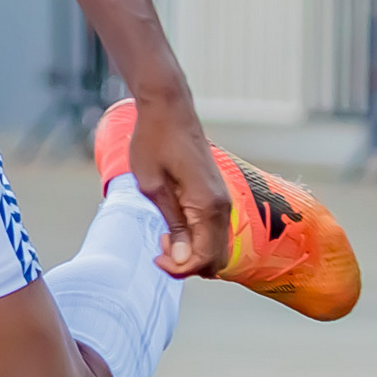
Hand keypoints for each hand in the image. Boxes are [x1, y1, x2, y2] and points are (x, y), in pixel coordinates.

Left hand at [129, 94, 232, 279]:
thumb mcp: (153, 186)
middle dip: (187, 263)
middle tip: (159, 249)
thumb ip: (173, 224)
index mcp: (207, 206)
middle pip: (216, 258)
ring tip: (164, 236)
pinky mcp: (218, 193)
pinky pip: (215, 229)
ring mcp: (223, 199)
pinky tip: (174, 225)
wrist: (169, 108)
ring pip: (217, 245)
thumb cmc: (154, 142)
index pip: (204, 257)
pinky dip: (198, 238)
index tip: (156, 258)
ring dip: (192, 251)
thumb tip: (182, 259)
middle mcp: (223, 205)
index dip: (179, 268)